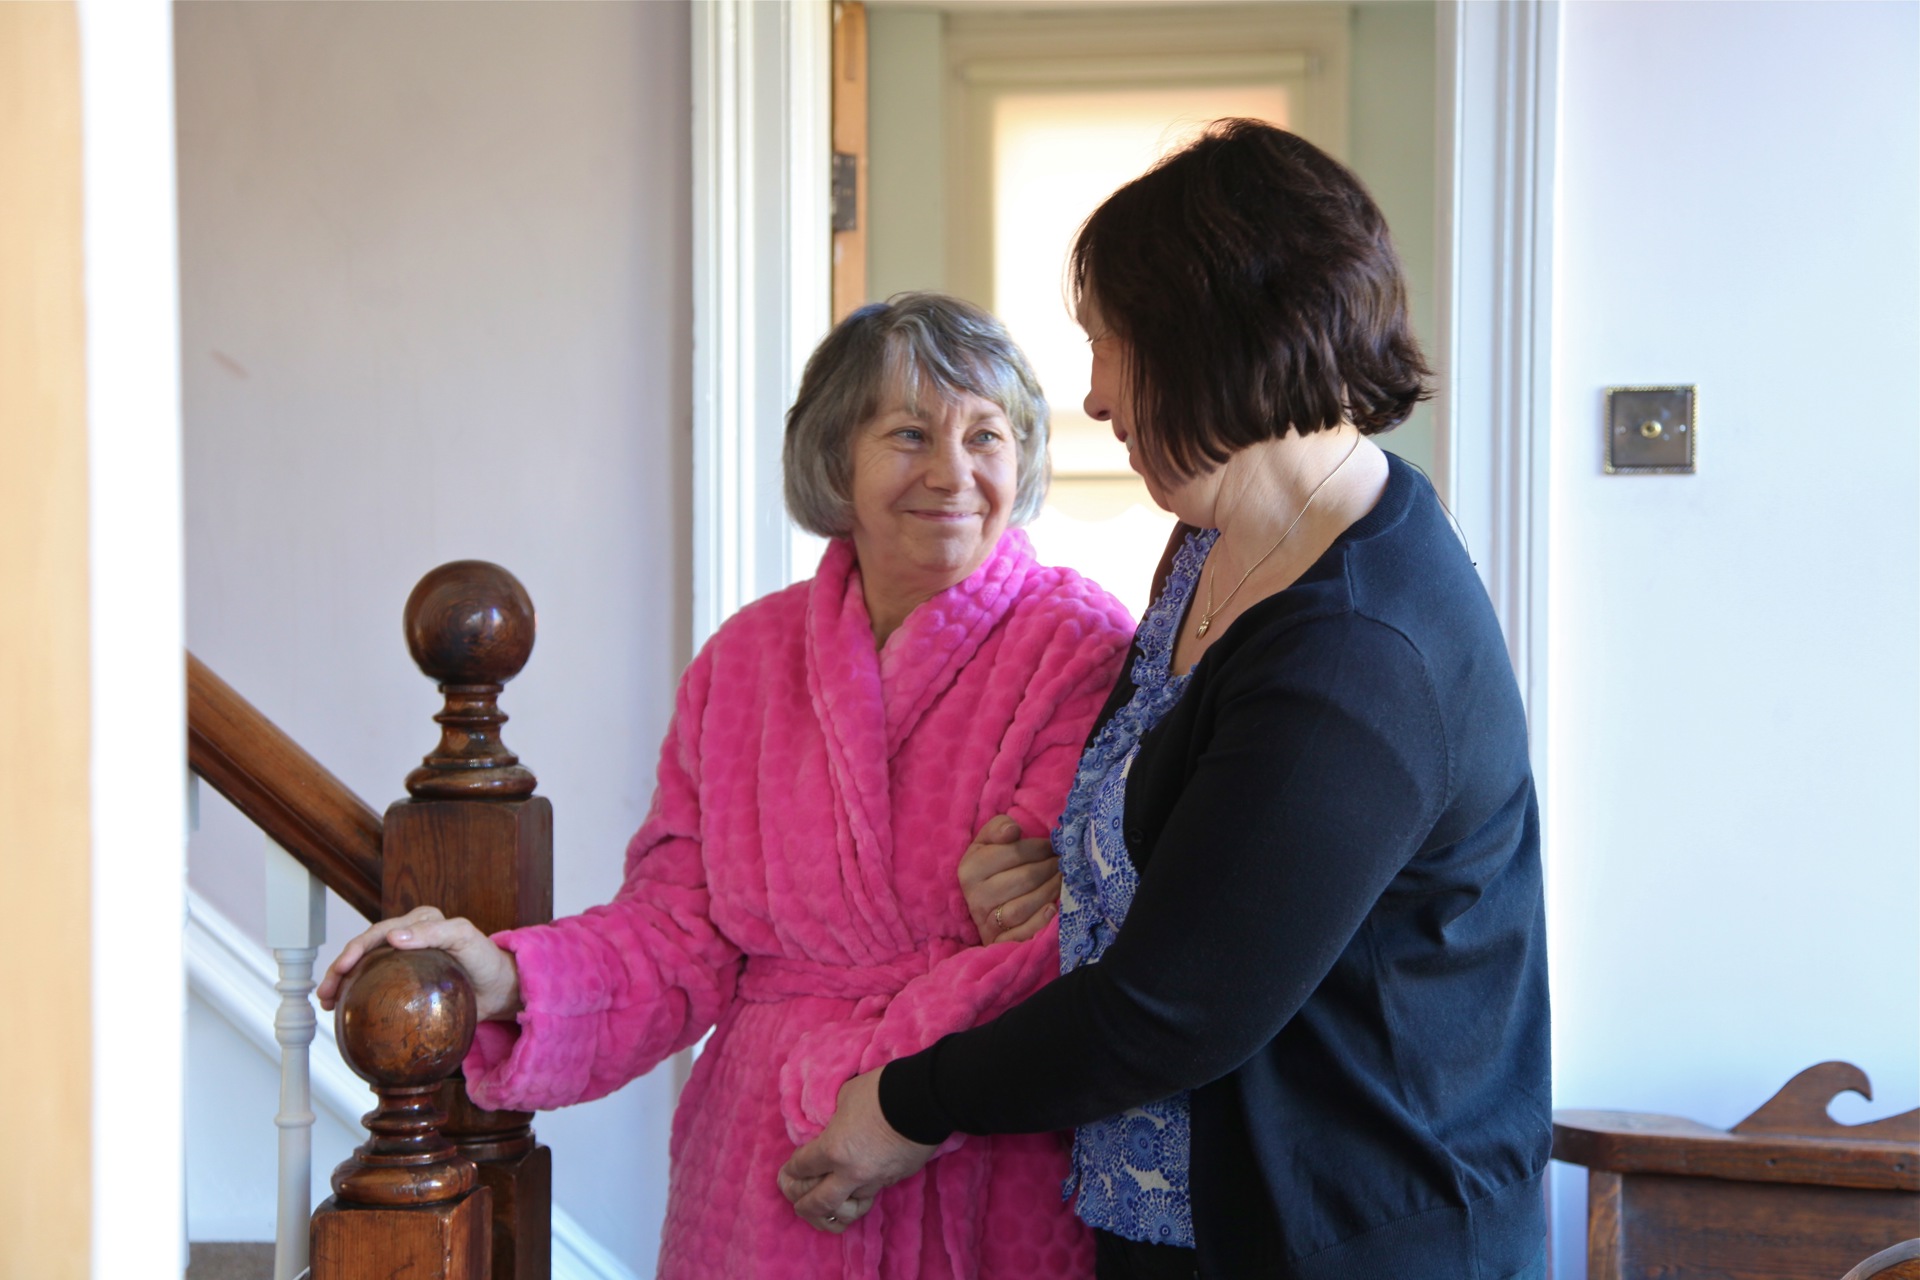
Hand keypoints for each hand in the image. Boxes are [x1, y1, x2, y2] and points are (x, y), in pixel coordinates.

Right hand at [315, 905, 522, 1021]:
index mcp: (420, 922)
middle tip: (327, 991)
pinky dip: (358, 995)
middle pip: (364, 951)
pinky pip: (377, 986)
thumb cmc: (486, 960)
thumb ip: (435, 933)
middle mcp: (409, 938)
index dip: (355, 949)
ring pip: (365, 969)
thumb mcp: (465, 938)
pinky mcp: (406, 982)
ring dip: (342, 983)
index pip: (378, 933)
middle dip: (339, 968)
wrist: (500, 989)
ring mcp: (405, 961)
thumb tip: (394, 937)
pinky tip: (345, 1010)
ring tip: (328, 1002)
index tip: (342, 968)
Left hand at [778, 1069, 937, 1232]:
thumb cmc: (881, 1090)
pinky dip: (858, 1199)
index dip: (790, 1171)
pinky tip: (854, 1197)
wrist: (926, 1098)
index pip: (801, 1169)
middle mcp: (851, 1173)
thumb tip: (832, 1126)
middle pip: (818, 1203)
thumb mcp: (845, 1096)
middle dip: (802, 1204)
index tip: (788, 1171)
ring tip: (826, 1210)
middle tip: (797, 1202)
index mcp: (833, 1149)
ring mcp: (875, 1180)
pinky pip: (871, 1196)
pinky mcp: (895, 1180)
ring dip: (833, 1211)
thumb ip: (834, 1118)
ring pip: (848, 1209)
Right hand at [958, 815, 1060, 943]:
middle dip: (1050, 868)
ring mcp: (987, 921)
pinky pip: (1023, 932)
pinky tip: (1053, 908)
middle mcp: (976, 896)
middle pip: (1024, 878)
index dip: (1040, 847)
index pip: (1014, 852)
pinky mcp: (998, 942)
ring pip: (1025, 905)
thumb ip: (998, 828)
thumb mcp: (986, 844)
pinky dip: (1040, 921)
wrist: (982, 908)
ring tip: (1063, 880)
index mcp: (970, 868)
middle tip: (1064, 863)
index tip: (1053, 846)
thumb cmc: (990, 869)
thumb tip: (1013, 831)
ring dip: (1050, 891)